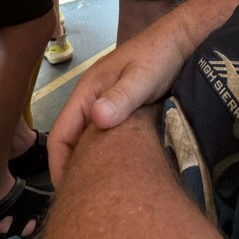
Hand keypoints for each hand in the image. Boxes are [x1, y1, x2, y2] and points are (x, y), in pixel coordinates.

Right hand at [47, 15, 187, 184]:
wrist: (179, 40)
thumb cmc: (159, 57)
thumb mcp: (142, 77)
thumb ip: (121, 98)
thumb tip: (97, 119)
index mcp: (87, 91)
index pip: (60, 134)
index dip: (60, 165)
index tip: (71, 192)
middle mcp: (90, 99)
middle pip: (69, 140)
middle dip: (72, 169)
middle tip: (86, 198)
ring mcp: (103, 103)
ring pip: (85, 139)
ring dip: (88, 162)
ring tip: (100, 188)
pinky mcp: (118, 108)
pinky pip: (101, 135)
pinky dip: (103, 153)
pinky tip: (117, 169)